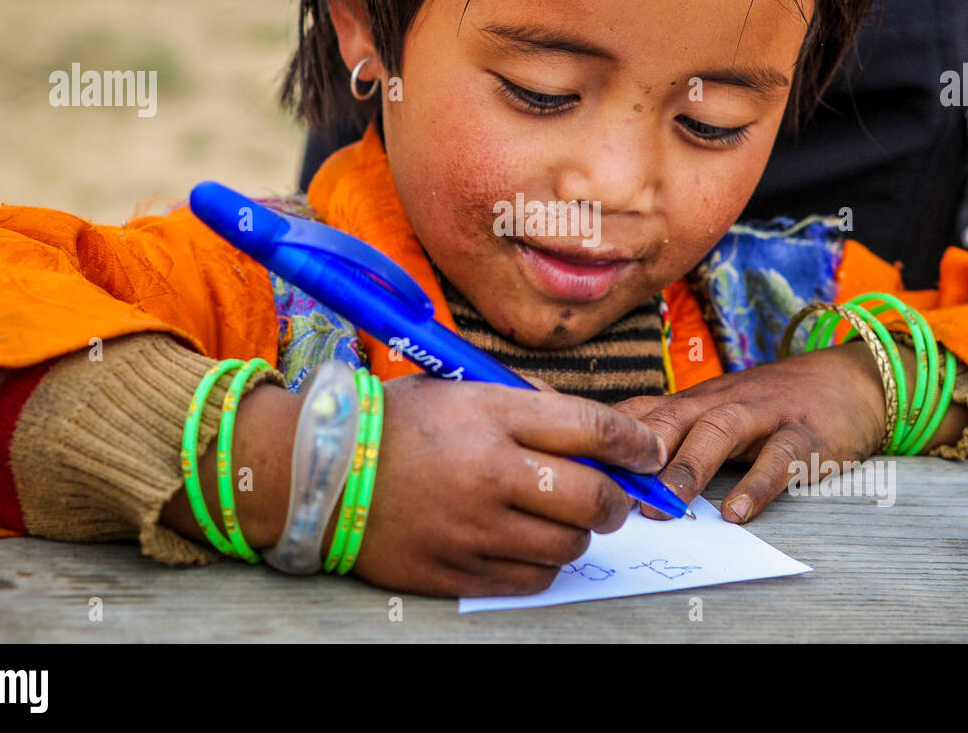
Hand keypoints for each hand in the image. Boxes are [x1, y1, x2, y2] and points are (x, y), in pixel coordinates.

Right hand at [352, 374, 664, 596]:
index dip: (635, 443)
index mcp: (490, 416)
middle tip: (614, 497)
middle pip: (593, 497)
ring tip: (562, 517)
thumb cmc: (396, 422)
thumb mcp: (462, 388)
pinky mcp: (455, 571)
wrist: (317, 470)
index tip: (650, 454)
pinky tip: (529, 543)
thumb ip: (529, 405)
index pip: (591, 428)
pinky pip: (532, 578)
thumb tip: (597, 435)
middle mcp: (488, 473)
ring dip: (580, 533)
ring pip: (569, 545)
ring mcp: (472, 529)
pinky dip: (544, 563)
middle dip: (618, 499)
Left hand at [614, 343, 889, 524]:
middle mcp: (721, 402)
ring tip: (666, 504)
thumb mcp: (716, 411)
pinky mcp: (805, 434)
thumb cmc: (770, 405)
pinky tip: (738, 513)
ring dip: (688, 467)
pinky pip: (779, 458)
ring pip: (719, 431)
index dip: (603, 437)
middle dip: (636, 452)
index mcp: (694, 401)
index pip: (639, 412)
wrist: (850, 381)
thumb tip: (609, 469)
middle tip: (609, 489)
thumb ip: (671, 434)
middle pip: (671, 417)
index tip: (569, 463)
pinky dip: (757, 486)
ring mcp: (763, 414)